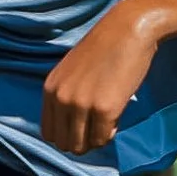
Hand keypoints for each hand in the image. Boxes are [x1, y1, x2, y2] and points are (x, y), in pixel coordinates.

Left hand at [42, 0, 162, 153]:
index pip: (48, 133)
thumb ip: (67, 96)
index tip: (83, 127)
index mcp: (50, 89)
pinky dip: (111, 133)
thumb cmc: (105, 48)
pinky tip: (117, 116)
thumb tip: (74, 127)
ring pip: (82, 146)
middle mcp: (61, 98)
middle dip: (82, 141)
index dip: (67, 135)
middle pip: (64, 144)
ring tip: (108, 121)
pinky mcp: (104, 109)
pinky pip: (103, 138)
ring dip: (96, 139)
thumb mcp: (72, 72)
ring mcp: (81, 105)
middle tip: (98, 127)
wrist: (128, 29)